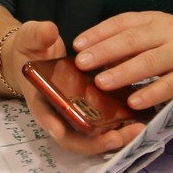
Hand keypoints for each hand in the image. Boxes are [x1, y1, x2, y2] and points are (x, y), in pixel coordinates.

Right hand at [6, 19, 144, 155]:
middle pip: (74, 137)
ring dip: (114, 137)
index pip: (43, 113)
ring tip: (137, 130)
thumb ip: (38, 36)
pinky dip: (121, 125)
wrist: (37, 54)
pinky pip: (105, 123)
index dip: (50, 123)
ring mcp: (76, 113)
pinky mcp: (91, 108)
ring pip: (93, 136)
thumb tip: (50, 31)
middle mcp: (59, 112)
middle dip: (94, 141)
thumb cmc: (32, 48)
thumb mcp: (31, 37)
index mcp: (40, 96)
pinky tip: (142, 119)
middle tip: (117, 137)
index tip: (59, 129)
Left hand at [73, 11, 172, 111]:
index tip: (78, 45)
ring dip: (124, 72)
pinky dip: (151, 93)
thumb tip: (93, 56)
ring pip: (150, 62)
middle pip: (134, 40)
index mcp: (154, 19)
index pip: (123, 22)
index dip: (99, 33)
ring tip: (102, 83)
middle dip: (105, 52)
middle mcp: (168, 33)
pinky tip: (133, 102)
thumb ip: (127, 42)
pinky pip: (170, 86)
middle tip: (83, 63)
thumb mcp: (153, 33)